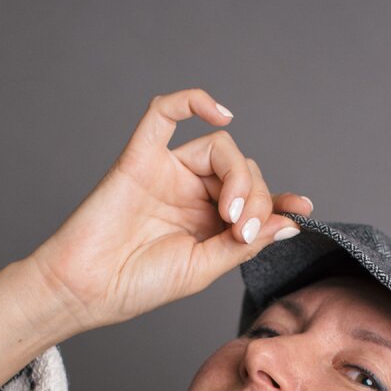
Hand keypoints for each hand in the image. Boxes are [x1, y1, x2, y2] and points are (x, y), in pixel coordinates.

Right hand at [25, 88, 311, 334]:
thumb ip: (244, 243)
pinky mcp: (140, 157)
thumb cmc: (138, 285)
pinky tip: (221, 112)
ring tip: (230, 213)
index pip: (255, 197)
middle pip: (243, 171)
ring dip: (239, 176)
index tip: (303, 209)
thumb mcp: (203, 269)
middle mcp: (191, 192)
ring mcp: (167, 172)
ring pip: (219, 148)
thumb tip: (289, 223)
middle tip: (242, 231)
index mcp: (208, 222)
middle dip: (256, 199)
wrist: (87, 290)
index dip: (281, 200)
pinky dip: (192, 100)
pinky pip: (165, 113)